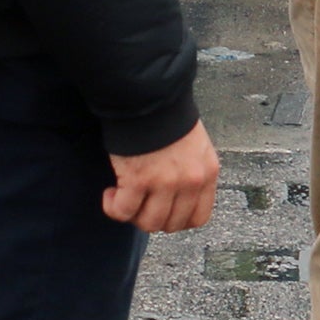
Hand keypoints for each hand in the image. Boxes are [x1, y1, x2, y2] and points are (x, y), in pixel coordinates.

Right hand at [105, 120, 219, 232]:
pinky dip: (113, 207)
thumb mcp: (195, 147)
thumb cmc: (167, 117)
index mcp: (208, 172)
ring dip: (133, 214)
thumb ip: (191, 173)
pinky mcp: (139, 180)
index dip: (176, 220)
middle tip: (139, 201)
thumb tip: (176, 199)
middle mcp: (191, 181)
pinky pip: (123, 211)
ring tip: (124, 196)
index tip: (162, 210)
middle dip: (152, 217)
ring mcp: (166, 182)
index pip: (199, 217)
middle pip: (172, 224)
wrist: (148, 95)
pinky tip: (111, 193)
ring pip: (148, 223)